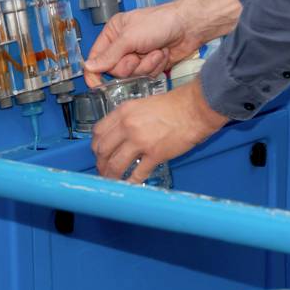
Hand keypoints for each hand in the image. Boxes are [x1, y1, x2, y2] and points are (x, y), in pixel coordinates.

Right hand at [83, 0, 242, 87]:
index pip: (96, 58)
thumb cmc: (160, 22)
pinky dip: (155, 66)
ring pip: (132, 75)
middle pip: (115, 70)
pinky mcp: (151, 64)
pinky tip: (162, 54)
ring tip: (155, 51)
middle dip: (130, 65)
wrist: (189, 26)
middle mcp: (123, 45)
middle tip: (138, 54)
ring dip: (146, 65)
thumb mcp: (130, 37)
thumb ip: (109, 54)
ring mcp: (137, 55)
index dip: (94, 73)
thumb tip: (89, 66)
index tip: (96, 85)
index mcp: (113, 33)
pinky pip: (146, 75)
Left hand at [91, 78, 227, 182]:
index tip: (99, 152)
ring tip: (112, 181)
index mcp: (123, 112)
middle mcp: (128, 126)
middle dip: (100, 163)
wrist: (194, 108)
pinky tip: (130, 184)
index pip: (98, 131)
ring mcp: (140, 141)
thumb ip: (128, 118)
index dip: (96, 145)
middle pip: (103, 149)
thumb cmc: (173, 104)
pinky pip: (137, 173)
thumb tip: (120, 134)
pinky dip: (131, 181)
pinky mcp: (155, 155)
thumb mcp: (142, 104)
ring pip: (116, 164)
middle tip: (103, 170)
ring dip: (111, 175)